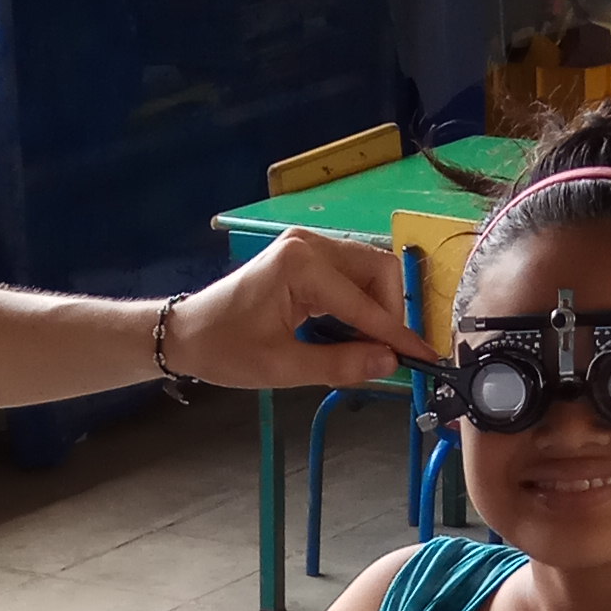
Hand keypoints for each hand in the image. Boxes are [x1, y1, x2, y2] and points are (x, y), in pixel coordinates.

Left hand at [166, 229, 422, 392]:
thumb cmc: (224, 349)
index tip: (424, 357)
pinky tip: (352, 333)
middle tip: (384, 354)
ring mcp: (308, 246)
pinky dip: (360, 304)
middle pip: (378, 271)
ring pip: (369, 271)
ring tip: (368, 347)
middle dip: (389, 313)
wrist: (186, 332)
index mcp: (301, 264)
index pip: (364, 302)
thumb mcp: (282, 367)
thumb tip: (390, 362)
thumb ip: (339, 365)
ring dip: (377, 308)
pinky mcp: (306, 256)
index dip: (396, 334)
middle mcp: (310, 244)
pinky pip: (350, 276)